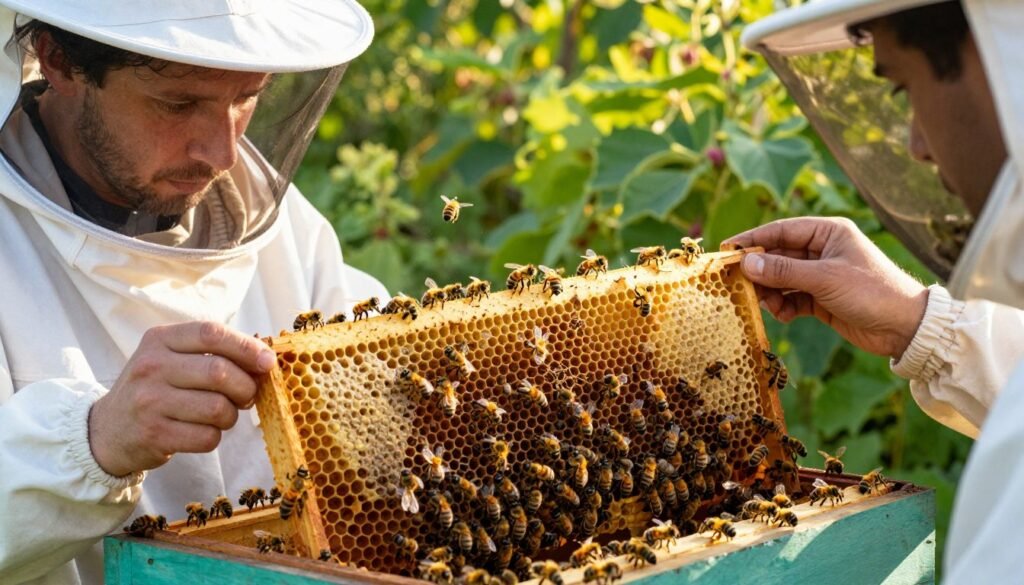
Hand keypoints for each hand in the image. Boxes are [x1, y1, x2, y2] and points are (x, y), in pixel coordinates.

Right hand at [88, 322, 276, 476]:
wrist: (108, 430)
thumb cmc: (155, 388)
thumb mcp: (171, 358)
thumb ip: (212, 353)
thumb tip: (265, 360)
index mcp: (160, 340)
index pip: (211, 333)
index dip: (247, 347)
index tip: (268, 362)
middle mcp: (151, 367)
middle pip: (220, 372)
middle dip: (245, 387)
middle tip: (246, 396)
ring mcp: (150, 402)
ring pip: (218, 408)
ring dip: (230, 416)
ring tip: (221, 415)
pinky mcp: (154, 434)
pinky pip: (207, 437)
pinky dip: (214, 436)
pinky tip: (202, 431)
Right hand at [723, 217, 928, 358]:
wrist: (905, 328)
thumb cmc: (871, 292)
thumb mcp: (825, 278)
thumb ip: (783, 271)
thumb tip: (746, 263)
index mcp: (828, 232)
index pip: (781, 230)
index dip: (753, 240)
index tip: (727, 251)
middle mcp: (822, 250)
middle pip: (778, 256)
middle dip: (760, 271)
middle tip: (737, 284)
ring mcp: (821, 275)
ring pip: (782, 279)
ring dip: (771, 292)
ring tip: (765, 305)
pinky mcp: (821, 299)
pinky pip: (792, 298)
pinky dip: (784, 306)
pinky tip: (783, 316)